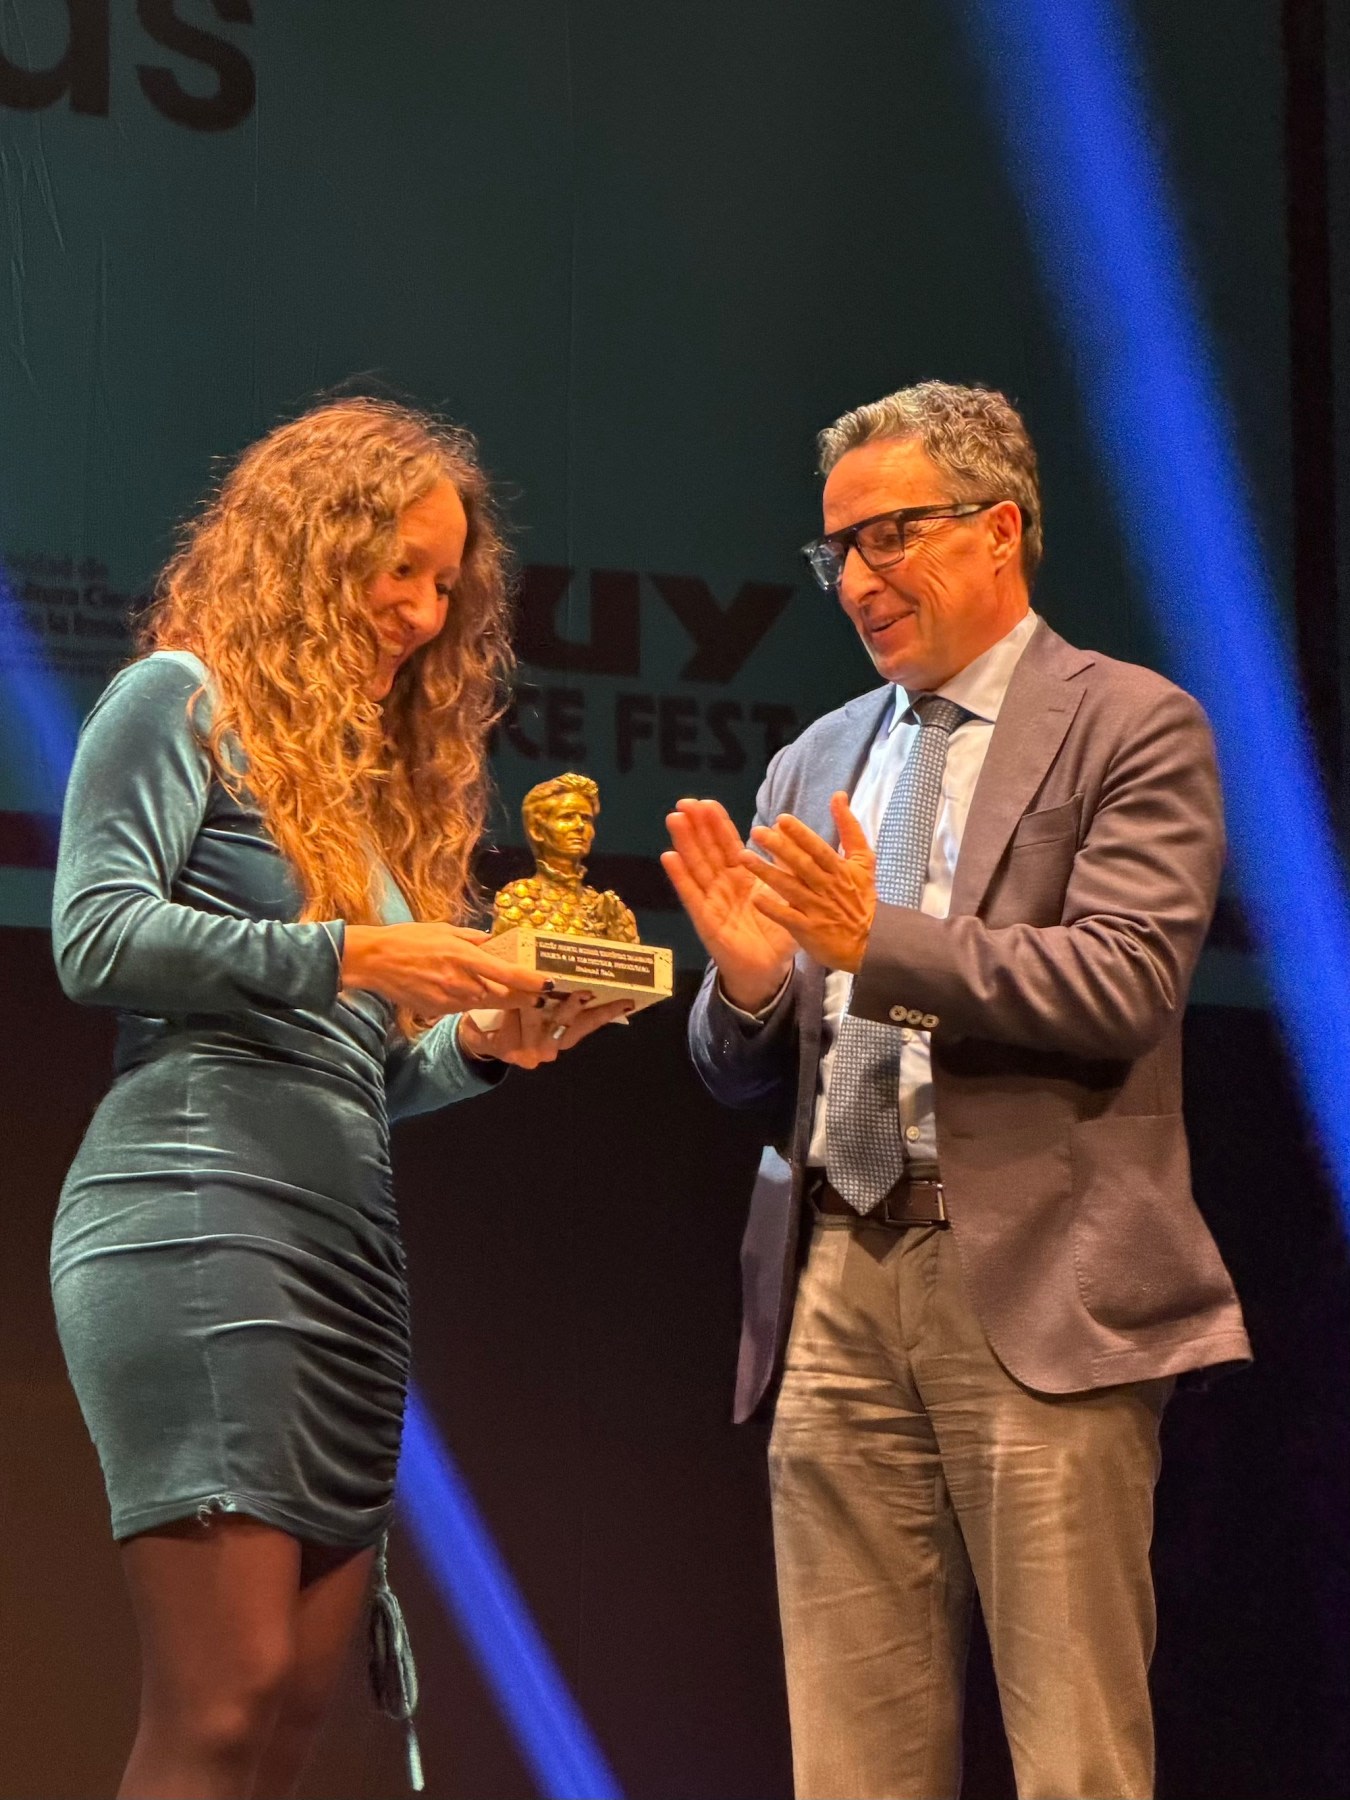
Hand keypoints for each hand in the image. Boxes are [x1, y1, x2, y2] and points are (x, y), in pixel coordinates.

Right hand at [340, 922, 552, 1014]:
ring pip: (485, 1005)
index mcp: (464, 957)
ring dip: (501, 1001)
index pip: (507, 974)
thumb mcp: (446, 930)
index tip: (549, 984)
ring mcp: (449, 1000)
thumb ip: (476, 939)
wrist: (375, 960)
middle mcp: (460, 982)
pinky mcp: (438, 1011)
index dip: (532, 982)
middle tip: (539, 994)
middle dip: (524, 998)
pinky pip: (464, 1008)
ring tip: (514, 994)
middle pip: (503, 997)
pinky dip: (474, 1001)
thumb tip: (498, 943)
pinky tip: (473, 992)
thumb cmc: (410, 939)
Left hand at [458, 991, 632, 1067]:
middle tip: (582, 990)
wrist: (480, 1035)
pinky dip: (511, 1011)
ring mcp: (532, 1052)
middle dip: (574, 1004)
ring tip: (536, 984)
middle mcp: (553, 1047)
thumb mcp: (540, 1004)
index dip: (610, 1011)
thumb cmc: (514, 1013)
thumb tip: (578, 964)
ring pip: (539, 1021)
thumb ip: (559, 993)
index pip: (593, 1021)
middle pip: (569, 1022)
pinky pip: (513, 1024)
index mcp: (565, 1034)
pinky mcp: (509, 1051)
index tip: (628, 999)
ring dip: (535, 1002)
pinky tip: (507, 1005)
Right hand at [661, 798, 795, 1009]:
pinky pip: (691, 896)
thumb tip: (788, 837)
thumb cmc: (776, 933)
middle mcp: (723, 885)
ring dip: (684, 842)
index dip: (716, 823)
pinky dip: (680, 877)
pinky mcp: (705, 920)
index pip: (727, 844)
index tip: (706, 802)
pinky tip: (668, 857)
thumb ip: (786, 868)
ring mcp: (711, 901)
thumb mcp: (787, 896)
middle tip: (685, 802)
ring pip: (696, 866)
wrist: (770, 970)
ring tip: (674, 819)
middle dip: (696, 825)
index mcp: (743, 877)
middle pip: (707, 850)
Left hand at [741, 793, 876, 971]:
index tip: (781, 820)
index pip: (818, 849)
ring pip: (789, 888)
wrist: (871, 940)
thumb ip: (849, 827)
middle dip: (779, 848)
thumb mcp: (863, 860)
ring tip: (745, 858)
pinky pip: (789, 918)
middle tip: (757, 832)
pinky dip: (773, 909)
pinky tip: (756, 898)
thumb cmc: (862, 897)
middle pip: (801, 865)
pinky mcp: (809, 930)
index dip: (801, 835)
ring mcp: (817, 909)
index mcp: (839, 870)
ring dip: (767, 872)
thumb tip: (838, 795)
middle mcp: (827, 887)